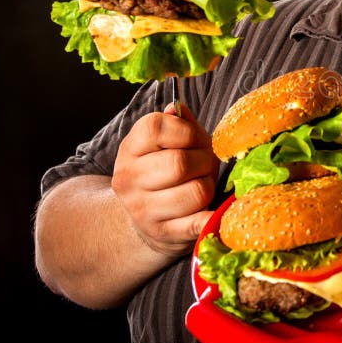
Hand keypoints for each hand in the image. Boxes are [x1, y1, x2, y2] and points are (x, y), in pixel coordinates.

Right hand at [112, 102, 218, 257]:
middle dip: (205, 161)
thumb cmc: (167, 172)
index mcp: (130, 149)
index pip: (156, 128)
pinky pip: (198, 223)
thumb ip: (178, 124)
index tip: (195, 140)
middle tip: (206, 165)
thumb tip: (178, 108)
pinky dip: (212, 217)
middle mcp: (129, 179)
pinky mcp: (163, 234)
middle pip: (179, 163)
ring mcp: (143, 209)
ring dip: (209, 187)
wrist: (146, 220)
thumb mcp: (168, 143)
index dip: (187, 131)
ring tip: (202, 185)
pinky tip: (212, 211)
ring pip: (196, 192)